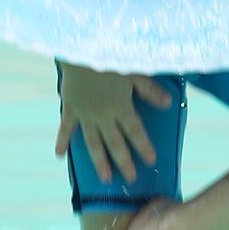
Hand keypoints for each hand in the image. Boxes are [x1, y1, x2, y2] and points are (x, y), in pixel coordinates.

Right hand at [55, 62, 172, 184]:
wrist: (81, 50)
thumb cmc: (110, 57)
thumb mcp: (135, 71)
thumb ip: (150, 90)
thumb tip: (169, 104)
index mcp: (121, 106)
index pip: (136, 132)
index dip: (144, 147)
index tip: (151, 161)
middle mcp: (104, 115)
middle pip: (116, 143)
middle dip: (124, 161)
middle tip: (130, 180)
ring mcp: (85, 114)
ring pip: (94, 143)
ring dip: (99, 161)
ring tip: (105, 178)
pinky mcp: (70, 108)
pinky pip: (65, 128)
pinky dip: (62, 141)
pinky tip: (59, 155)